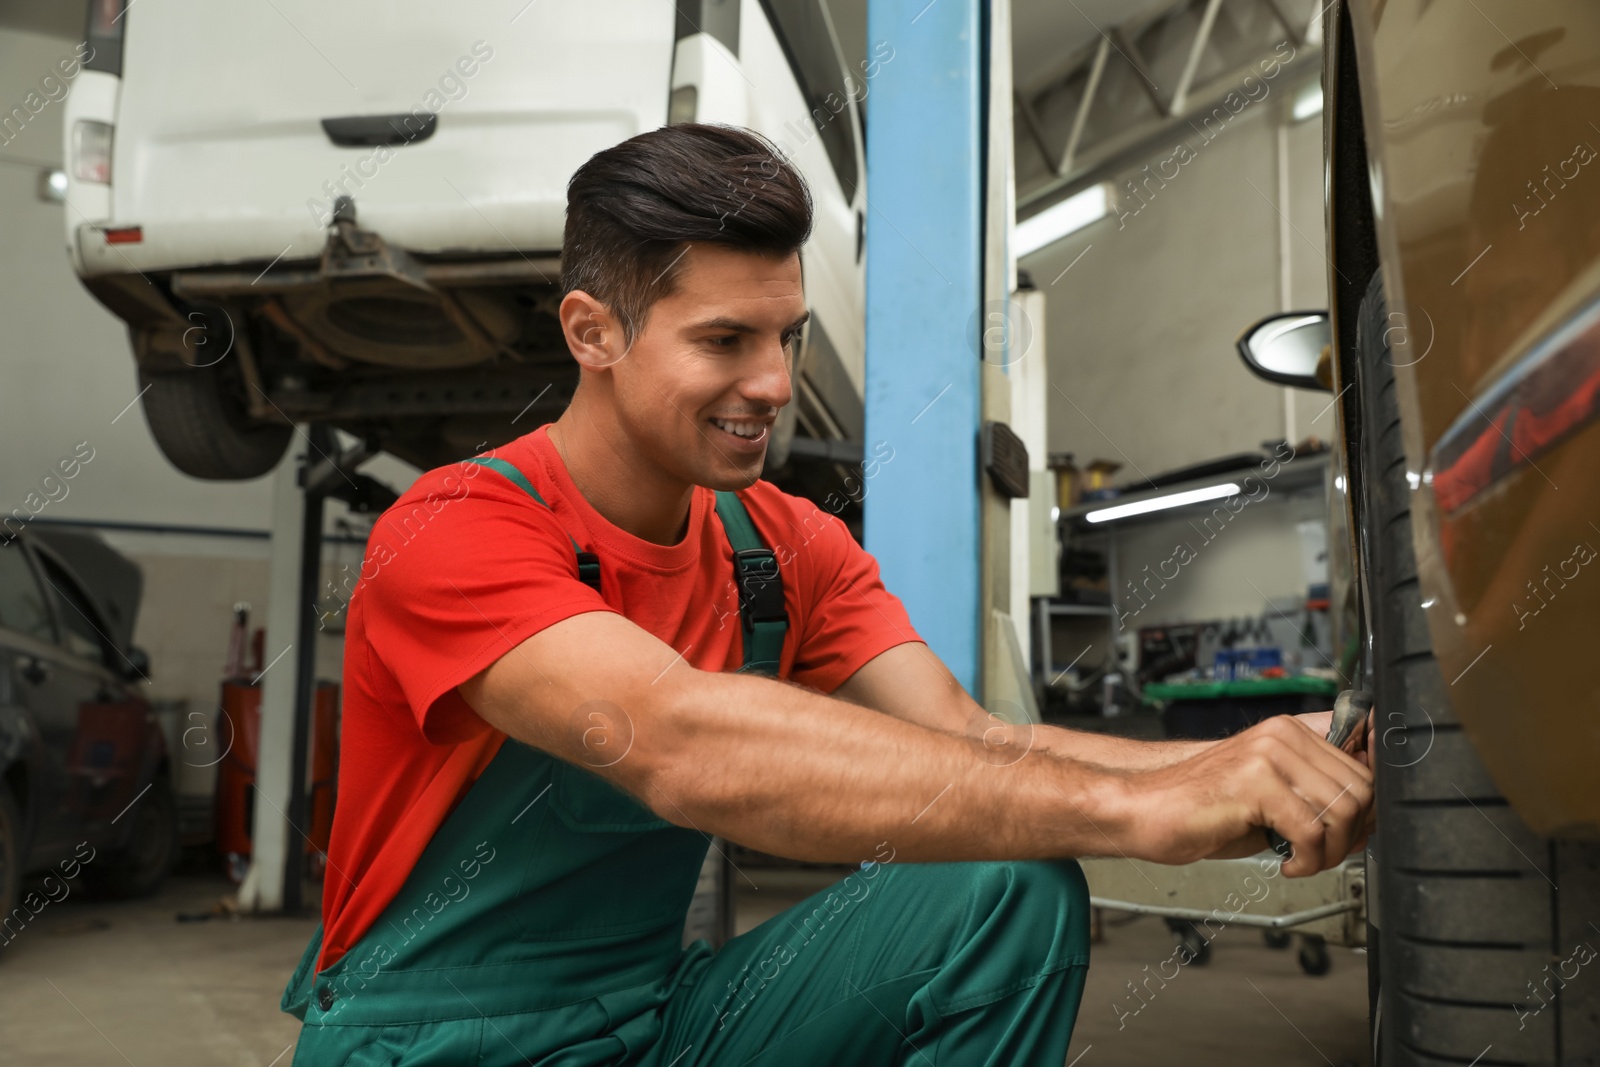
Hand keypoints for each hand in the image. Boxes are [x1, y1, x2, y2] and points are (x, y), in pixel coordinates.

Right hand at [1117, 714, 1374, 876]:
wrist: (1145, 811)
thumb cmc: (1204, 811)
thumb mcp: (1271, 798)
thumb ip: (1314, 797)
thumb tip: (1369, 821)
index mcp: (1290, 731)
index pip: (1364, 764)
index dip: (1368, 811)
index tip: (1352, 836)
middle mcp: (1282, 734)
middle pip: (1361, 788)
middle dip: (1351, 836)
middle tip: (1322, 857)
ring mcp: (1268, 753)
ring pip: (1341, 810)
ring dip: (1329, 852)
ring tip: (1302, 862)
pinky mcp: (1254, 780)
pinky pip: (1310, 830)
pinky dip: (1307, 861)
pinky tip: (1286, 866)